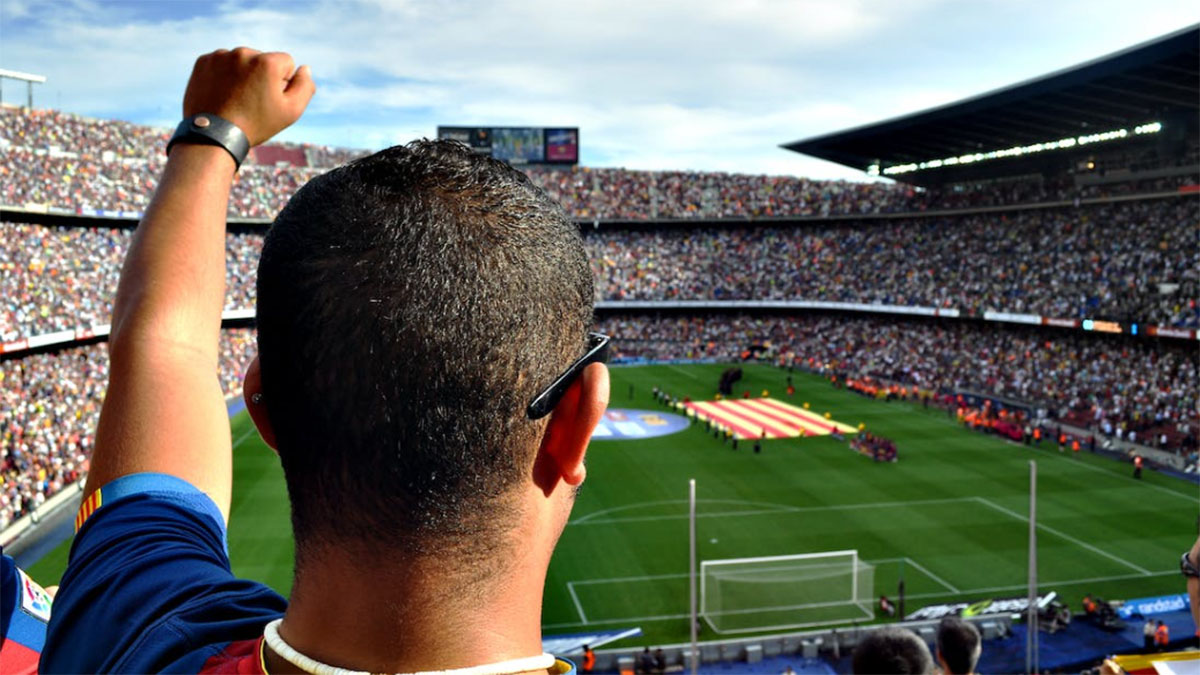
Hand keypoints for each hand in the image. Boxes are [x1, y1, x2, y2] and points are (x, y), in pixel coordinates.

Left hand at [182, 47, 314, 146]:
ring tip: (236, 99)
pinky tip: (222, 93)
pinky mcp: (203, 61)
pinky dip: (223, 75)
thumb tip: (304, 68)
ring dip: (242, 75)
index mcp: (267, 62)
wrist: (214, 135)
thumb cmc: (256, 125)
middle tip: (251, 102)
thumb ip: (305, 86)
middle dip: (261, 76)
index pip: (286, 62)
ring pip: (241, 61)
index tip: (269, 99)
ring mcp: (220, 56)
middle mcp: (243, 53)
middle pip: (262, 60)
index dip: (283, 83)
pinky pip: (221, 63)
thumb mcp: (291, 111)